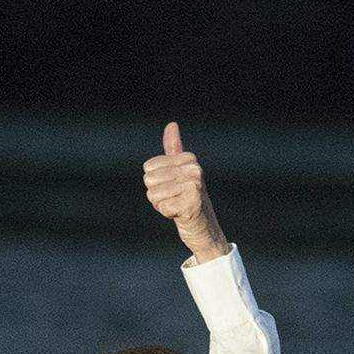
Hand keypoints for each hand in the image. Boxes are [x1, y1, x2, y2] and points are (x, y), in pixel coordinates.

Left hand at [145, 121, 227, 261]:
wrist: (205, 228)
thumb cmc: (188, 199)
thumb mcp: (181, 172)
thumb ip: (174, 150)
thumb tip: (171, 125)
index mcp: (189, 159)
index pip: (148, 167)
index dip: (156, 182)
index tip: (173, 188)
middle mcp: (194, 169)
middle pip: (149, 180)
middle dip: (157, 195)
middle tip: (174, 199)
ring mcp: (194, 186)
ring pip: (153, 194)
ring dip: (161, 205)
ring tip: (177, 206)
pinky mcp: (191, 204)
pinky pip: (162, 207)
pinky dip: (168, 214)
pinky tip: (180, 214)